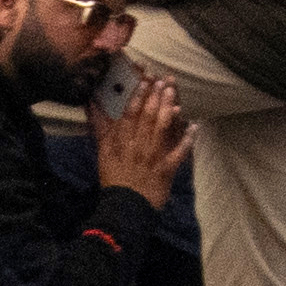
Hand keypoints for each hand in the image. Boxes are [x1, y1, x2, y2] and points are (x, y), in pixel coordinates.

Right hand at [104, 73, 192, 194]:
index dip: (138, 95)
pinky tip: (194, 126)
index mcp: (121, 141)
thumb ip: (99, 126)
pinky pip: (179, 152)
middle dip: (156, 97)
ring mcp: (153, 157)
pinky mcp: (166, 168)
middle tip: (163, 80)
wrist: (124, 206)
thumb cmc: (114, 177)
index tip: (145, 79)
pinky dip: (187, 139)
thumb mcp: (103, 151)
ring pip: (162, 129)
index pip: (129, 114)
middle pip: (147, 117)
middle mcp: (137, 145)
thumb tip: (91, 103)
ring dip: (168, 110)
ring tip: (174, 93)